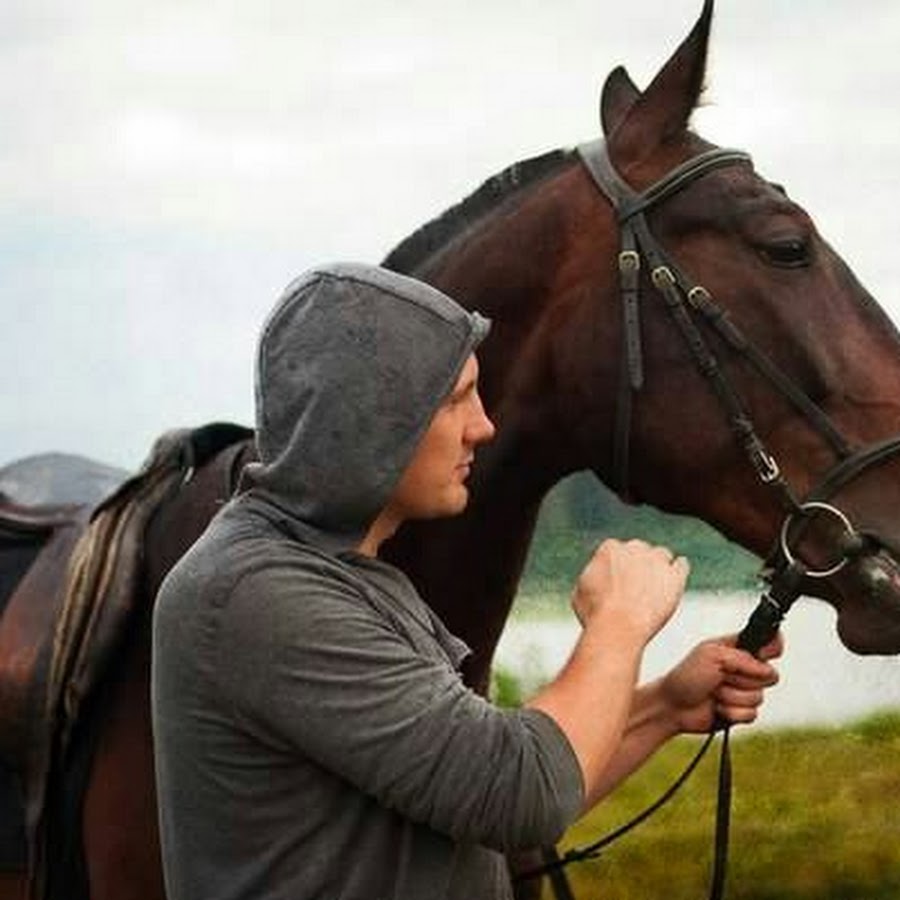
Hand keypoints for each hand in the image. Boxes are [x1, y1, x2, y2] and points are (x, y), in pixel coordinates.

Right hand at [572, 539, 689, 645]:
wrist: (619, 627)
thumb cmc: (596, 614)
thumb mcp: (580, 592)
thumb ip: (592, 578)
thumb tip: (596, 578)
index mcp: (610, 549)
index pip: (617, 549)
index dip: (618, 565)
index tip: (618, 578)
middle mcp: (635, 549)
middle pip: (641, 549)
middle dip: (639, 563)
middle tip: (637, 584)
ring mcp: (657, 561)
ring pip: (662, 555)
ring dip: (659, 566)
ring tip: (656, 585)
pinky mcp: (675, 576)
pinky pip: (682, 565)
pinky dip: (679, 570)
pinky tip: (673, 581)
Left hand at [659, 634, 782, 732]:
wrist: (673, 706)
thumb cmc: (687, 675)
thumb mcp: (711, 656)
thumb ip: (743, 659)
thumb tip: (767, 670)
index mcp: (739, 648)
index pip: (771, 642)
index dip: (773, 647)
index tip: (762, 654)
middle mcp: (745, 669)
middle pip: (770, 675)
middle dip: (742, 679)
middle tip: (720, 676)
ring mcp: (745, 691)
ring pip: (759, 697)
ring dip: (732, 696)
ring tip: (713, 692)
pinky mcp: (742, 712)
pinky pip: (753, 714)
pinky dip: (732, 712)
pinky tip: (716, 708)